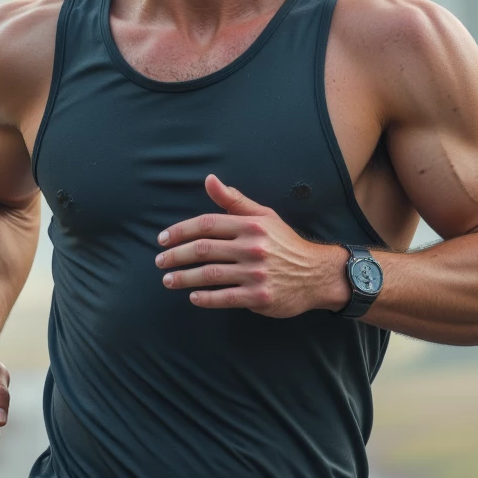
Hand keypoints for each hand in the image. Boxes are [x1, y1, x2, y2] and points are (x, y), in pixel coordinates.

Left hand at [155, 174, 348, 317]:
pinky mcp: (259, 297)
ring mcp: (256, 273)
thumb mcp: (264, 216)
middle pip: (203, 249)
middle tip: (160, 262)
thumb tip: (209, 179)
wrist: (317, 274)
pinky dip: (205, 298)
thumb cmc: (286, 244)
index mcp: (251, 225)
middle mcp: (252, 247)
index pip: (207, 224)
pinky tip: (193, 297)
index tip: (163, 239)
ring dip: (183, 278)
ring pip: (209, 274)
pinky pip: (224, 298)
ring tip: (168, 280)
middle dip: (176, 256)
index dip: (180, 231)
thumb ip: (234, 200)